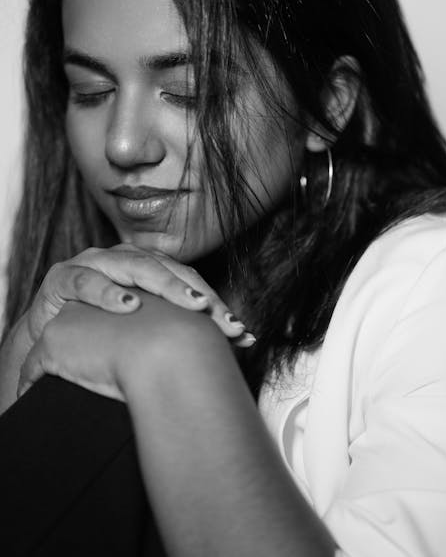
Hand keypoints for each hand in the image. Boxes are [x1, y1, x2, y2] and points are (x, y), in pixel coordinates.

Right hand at [24, 243, 254, 351]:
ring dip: (163, 285)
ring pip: (133, 267)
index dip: (213, 302)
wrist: (46, 339)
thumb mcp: (143, 331)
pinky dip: (106, 292)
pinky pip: (85, 281)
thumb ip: (182, 329)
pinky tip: (127, 305)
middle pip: (167, 269)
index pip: (187, 279)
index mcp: (145, 267)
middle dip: (196, 293)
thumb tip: (244, 343)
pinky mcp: (61, 278)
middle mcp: (122, 259)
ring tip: (190, 303)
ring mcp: (92, 264)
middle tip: (220, 317)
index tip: (239, 332)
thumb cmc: (99, 333)